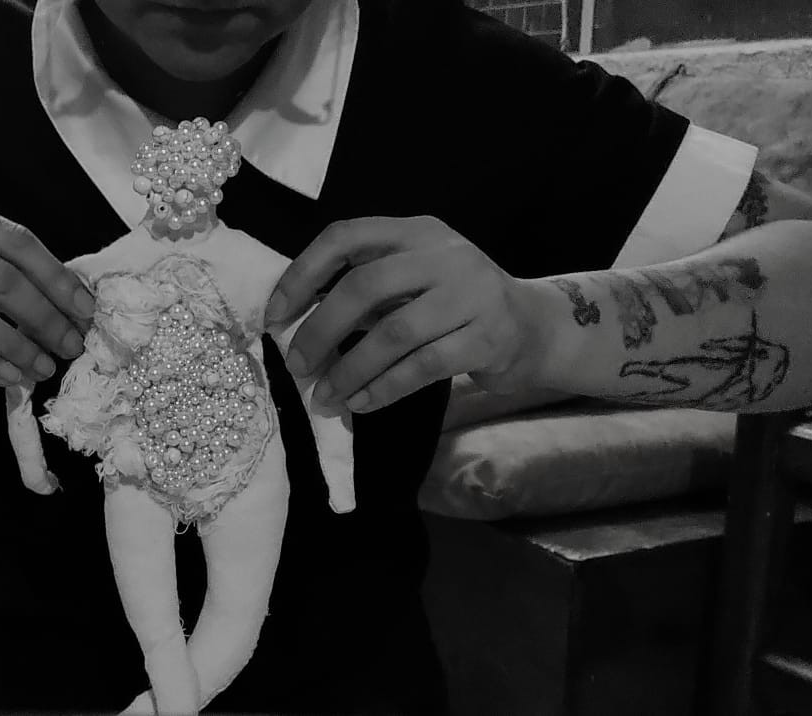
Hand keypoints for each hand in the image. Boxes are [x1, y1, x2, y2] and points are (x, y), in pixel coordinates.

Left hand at [265, 216, 542, 412]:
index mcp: (415, 231)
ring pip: (393, 333)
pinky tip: (360, 403)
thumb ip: (365, 290)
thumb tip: (294, 325)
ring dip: (350, 370)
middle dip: (321, 330)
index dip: (303, 274)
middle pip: (365, 286)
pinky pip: (423, 366)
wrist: (536, 328)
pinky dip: (384, 388)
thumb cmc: (455, 306)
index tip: (275, 316)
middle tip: (297, 366)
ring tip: (324, 397)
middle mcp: (444, 254)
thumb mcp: (413, 281)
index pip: (346, 236)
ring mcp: (471, 294)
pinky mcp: (488, 337)